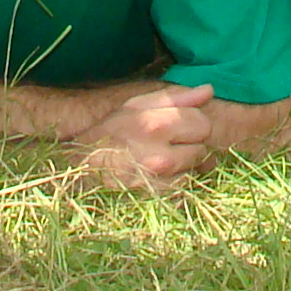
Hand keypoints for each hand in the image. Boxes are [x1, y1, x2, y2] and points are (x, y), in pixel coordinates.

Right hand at [80, 81, 216, 188]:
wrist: (82, 169)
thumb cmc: (110, 133)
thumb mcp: (136, 106)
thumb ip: (175, 97)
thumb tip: (208, 91)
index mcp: (155, 124)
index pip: (201, 122)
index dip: (193, 122)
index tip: (180, 126)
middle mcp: (160, 155)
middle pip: (203, 147)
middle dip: (193, 144)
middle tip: (172, 143)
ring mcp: (159, 183)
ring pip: (195, 169)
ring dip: (186, 164)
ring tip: (164, 158)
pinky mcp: (156, 200)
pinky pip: (183, 186)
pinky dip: (177, 180)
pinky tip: (160, 174)